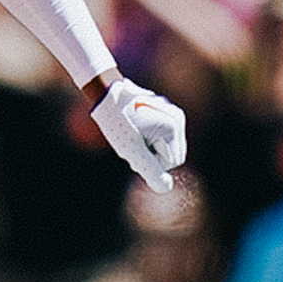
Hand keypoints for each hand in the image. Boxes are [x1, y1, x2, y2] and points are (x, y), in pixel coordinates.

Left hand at [89, 78, 185, 192]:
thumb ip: (150, 170)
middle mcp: (177, 118)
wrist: (105, 93)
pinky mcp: (164, 111)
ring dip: (149, 146)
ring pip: (166, 145)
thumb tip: (166, 188)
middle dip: (151, 154)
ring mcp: (172, 112)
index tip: (133, 148)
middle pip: (172, 154)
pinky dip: (148, 136)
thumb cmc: (116, 122)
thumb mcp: (131, 151)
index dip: (150, 162)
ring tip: (131, 134)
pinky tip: (134, 128)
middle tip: (131, 143)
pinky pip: (161, 134)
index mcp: (173, 126)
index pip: (171, 162)